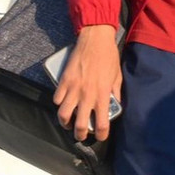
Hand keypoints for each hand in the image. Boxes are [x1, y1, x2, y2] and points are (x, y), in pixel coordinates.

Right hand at [53, 24, 121, 141]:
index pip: (101, 124)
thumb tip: (114, 104)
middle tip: (81, 134)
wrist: (95, 38)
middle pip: (80, 125)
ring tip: (68, 122)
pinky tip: (63, 102)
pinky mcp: (64, 80)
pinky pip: (57, 98)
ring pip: (63, 115)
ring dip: (65, 122)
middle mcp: (87, 94)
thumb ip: (115, 92)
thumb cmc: (108, 55)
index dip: (101, 135)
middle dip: (80, 135)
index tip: (100, 136)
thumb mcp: (117, 76)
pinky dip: (59, 103)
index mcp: (102, 95)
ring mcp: (74, 88)